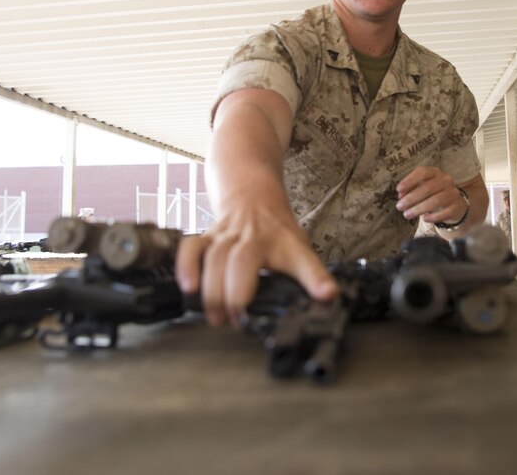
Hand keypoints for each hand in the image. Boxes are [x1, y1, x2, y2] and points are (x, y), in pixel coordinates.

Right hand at [175, 204, 335, 326]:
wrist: (251, 195)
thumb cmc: (276, 232)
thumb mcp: (300, 249)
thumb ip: (311, 275)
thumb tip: (330, 299)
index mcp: (285, 242)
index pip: (303, 259)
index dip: (315, 278)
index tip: (326, 295)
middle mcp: (254, 236)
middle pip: (244, 259)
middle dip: (239, 291)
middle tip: (240, 320)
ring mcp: (228, 235)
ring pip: (215, 256)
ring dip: (213, 289)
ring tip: (217, 318)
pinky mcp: (207, 237)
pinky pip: (191, 247)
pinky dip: (186, 266)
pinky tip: (188, 287)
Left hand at [396, 166, 465, 224]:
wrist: (454, 204)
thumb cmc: (433, 194)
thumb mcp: (422, 188)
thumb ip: (410, 189)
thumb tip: (401, 195)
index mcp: (435, 172)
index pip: (423, 172)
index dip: (410, 180)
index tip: (398, 189)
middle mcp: (445, 180)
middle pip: (427, 188)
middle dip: (411, 198)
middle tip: (400, 207)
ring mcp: (453, 193)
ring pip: (436, 200)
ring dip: (419, 208)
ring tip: (407, 215)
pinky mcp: (457, 206)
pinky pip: (445, 212)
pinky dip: (434, 217)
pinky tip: (425, 219)